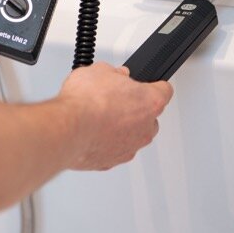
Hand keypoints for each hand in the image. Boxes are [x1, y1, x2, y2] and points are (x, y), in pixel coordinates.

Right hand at [56, 63, 172, 170]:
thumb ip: (113, 73)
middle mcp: (145, 127)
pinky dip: (105, 142)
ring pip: (133, 136)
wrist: (69, 129)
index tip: (145, 84)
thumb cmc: (86, 102)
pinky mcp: (112, 161)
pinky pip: (114, 150)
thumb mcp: (98, 71)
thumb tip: (114, 75)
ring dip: (121, 128)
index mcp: (150, 102)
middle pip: (149, 116)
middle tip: (114, 99)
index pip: (164, 90)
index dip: (153, 84)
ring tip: (98, 117)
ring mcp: (131, 147)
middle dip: (134, 108)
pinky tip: (91, 132)